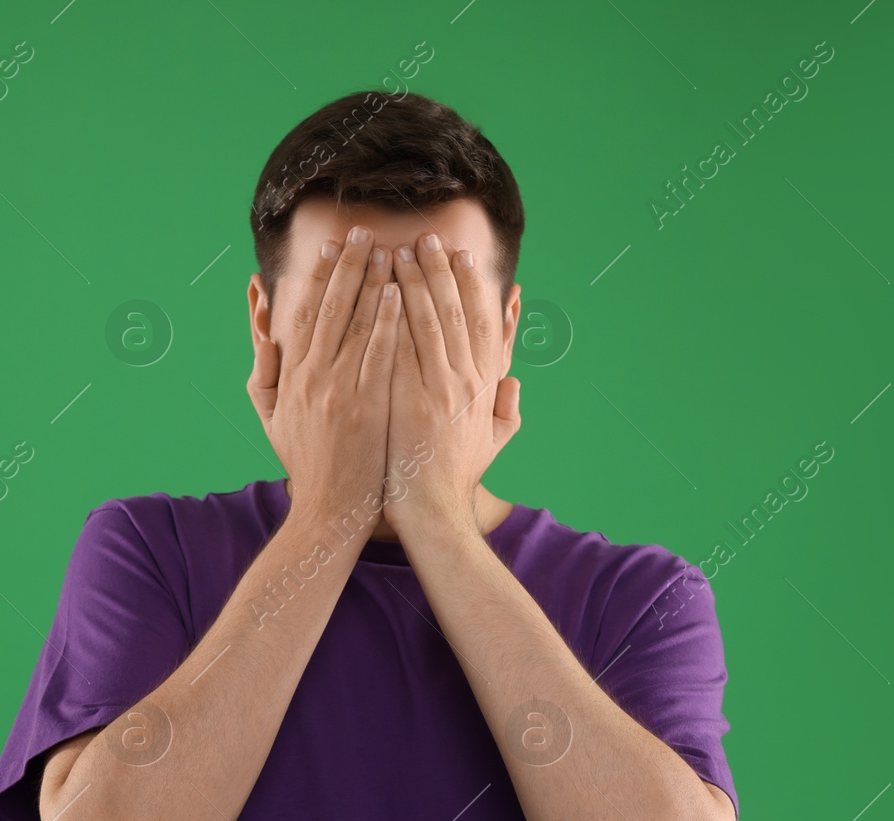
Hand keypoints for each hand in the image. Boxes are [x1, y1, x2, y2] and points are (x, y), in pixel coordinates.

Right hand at [246, 225, 400, 528]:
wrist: (328, 508)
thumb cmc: (304, 461)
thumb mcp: (269, 413)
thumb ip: (264, 365)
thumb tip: (261, 318)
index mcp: (291, 375)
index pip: (306, 313)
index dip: (320, 276)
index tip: (332, 247)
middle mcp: (313, 376)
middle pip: (332, 307)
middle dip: (349, 265)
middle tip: (363, 232)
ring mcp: (340, 390)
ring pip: (357, 324)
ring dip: (373, 282)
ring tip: (388, 250)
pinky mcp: (366, 406)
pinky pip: (379, 354)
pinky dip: (387, 321)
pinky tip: (398, 293)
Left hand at [382, 233, 519, 536]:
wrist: (430, 510)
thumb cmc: (455, 478)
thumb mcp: (493, 443)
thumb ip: (508, 410)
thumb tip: (514, 382)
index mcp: (485, 386)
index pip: (484, 323)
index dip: (475, 287)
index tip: (464, 258)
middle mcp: (466, 380)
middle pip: (456, 311)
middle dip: (441, 270)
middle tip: (428, 238)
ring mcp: (438, 387)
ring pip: (427, 320)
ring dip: (414, 281)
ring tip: (398, 249)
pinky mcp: (408, 397)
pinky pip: (399, 344)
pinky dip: (391, 314)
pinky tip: (379, 288)